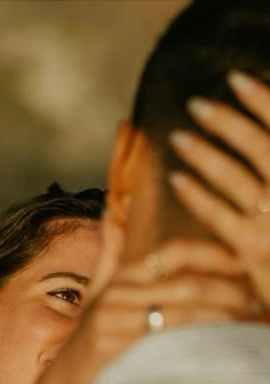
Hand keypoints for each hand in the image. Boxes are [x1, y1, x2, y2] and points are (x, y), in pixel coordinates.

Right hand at [28, 238, 252, 383]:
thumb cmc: (86, 345)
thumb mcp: (95, 299)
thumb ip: (107, 260)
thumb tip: (110, 217)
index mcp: (122, 279)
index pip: (173, 252)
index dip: (213, 254)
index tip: (242, 264)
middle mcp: (119, 295)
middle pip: (188, 283)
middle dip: (230, 291)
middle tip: (256, 301)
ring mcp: (116, 321)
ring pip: (184, 310)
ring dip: (224, 317)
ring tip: (248, 324)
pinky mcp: (116, 346)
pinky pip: (170, 338)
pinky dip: (201, 339)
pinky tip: (222, 345)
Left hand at [168, 71, 269, 308]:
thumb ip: (267, 185)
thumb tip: (254, 162)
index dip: (266, 101)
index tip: (242, 80)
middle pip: (261, 146)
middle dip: (230, 120)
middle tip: (199, 104)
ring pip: (236, 175)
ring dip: (206, 151)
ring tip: (180, 136)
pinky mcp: (254, 250)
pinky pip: (219, 213)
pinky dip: (197, 192)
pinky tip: (176, 179)